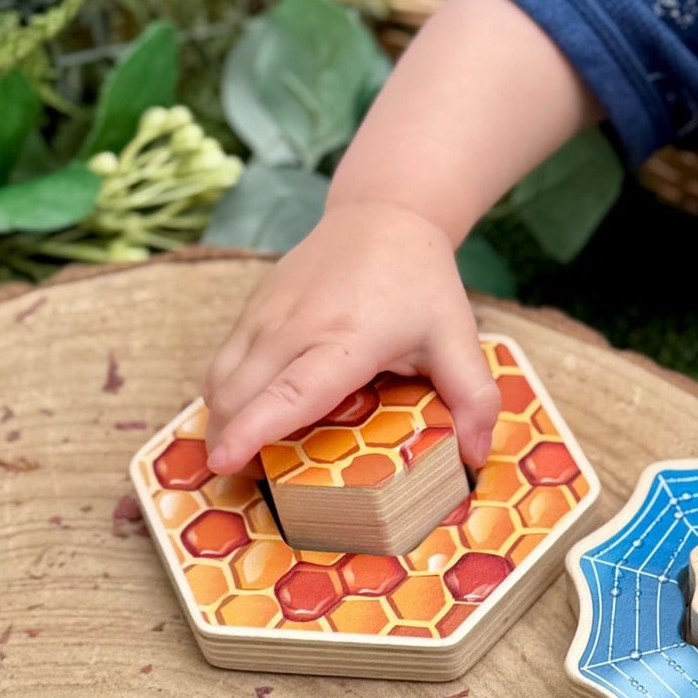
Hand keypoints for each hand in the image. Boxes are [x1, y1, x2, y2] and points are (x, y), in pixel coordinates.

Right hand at [202, 201, 498, 473]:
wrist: (382, 215)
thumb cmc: (421, 282)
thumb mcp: (458, 337)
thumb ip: (473, 398)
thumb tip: (477, 457)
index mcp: (346, 340)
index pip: (291, 392)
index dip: (255, 430)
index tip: (226, 461)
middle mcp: (294, 327)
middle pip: (240, 395)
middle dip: (229, 443)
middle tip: (249, 482)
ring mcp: (265, 315)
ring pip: (219, 380)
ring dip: (220, 422)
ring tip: (240, 456)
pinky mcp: (251, 309)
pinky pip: (221, 363)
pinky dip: (223, 396)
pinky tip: (244, 417)